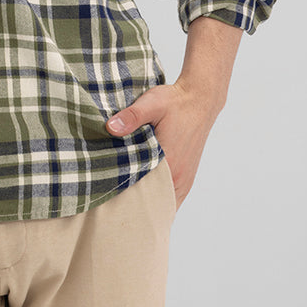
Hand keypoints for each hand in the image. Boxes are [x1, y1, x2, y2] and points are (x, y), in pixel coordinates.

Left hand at [105, 81, 220, 209]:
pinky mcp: (186, 177)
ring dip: (146, 203)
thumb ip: (131, 117)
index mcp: (169, 162)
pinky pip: (171, 198)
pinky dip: (157, 199)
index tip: (107, 199)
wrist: (199, 100)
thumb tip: (110, 128)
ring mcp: (184, 180)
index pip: (144, 194)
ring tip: (123, 199)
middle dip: (133, 206)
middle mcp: (179, 177)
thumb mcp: (151, 103)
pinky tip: (141, 193)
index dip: (125, 199)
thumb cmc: (175, 102)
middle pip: (153, 205)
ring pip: (163, 204)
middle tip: (110, 203)